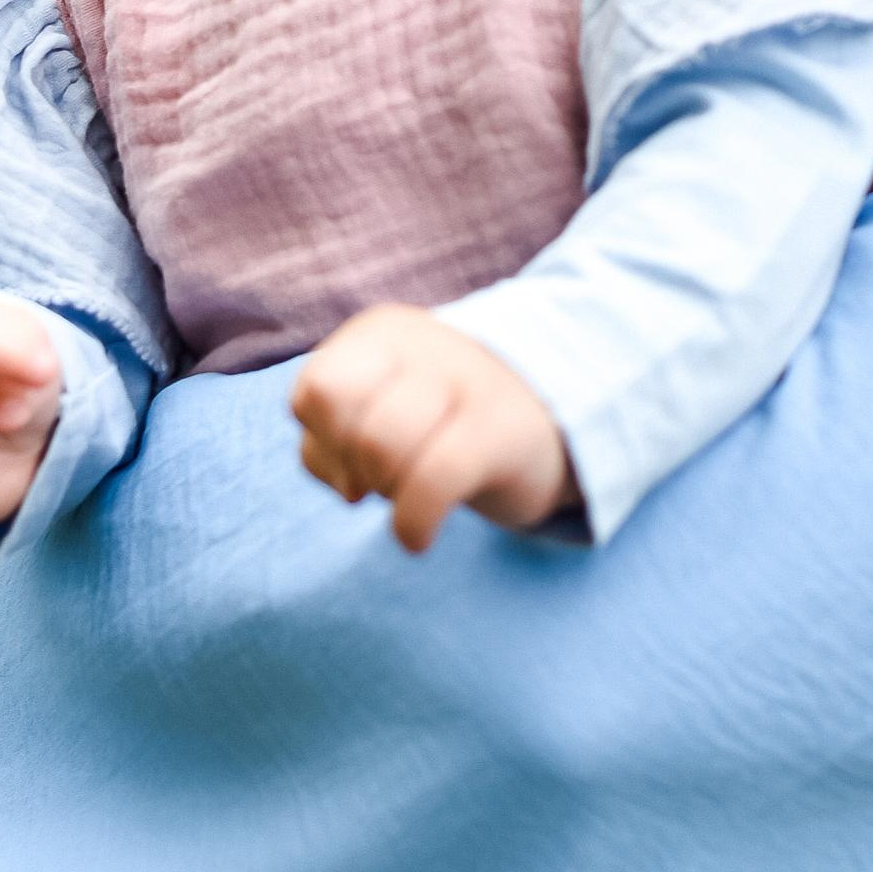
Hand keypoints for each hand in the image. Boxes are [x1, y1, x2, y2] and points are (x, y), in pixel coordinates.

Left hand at [294, 307, 573, 553]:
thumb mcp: (381, 407)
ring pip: (378, 447)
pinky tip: (418, 539)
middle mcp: (422, 345)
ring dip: (385, 489)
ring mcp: (465, 383)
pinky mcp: (500, 432)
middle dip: (353, 465)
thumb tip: (346, 484)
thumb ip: (334, 433)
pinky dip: (411, 524)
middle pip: (343, 419)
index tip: (357, 460)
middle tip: (390, 478)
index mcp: (382, 332)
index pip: (314, 392)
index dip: (324, 441)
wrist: (558, 415)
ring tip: (412, 493)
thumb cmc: (447, 421)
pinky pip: (429, 484)